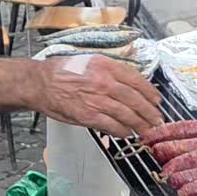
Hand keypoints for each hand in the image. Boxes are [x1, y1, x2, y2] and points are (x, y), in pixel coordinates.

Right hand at [34, 54, 162, 137]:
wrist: (39, 83)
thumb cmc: (61, 71)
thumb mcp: (89, 61)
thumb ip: (109, 71)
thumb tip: (128, 83)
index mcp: (106, 66)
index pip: (136, 80)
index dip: (150, 92)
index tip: (156, 100)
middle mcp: (104, 81)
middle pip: (135, 99)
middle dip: (149, 112)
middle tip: (157, 120)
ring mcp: (97, 100)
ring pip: (127, 114)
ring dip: (140, 124)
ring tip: (147, 130)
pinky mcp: (88, 116)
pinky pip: (112, 125)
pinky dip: (122, 131)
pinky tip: (128, 133)